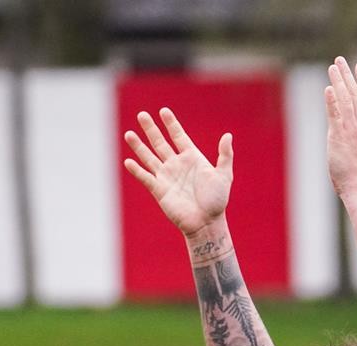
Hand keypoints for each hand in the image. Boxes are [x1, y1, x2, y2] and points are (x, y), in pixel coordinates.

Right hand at [124, 108, 232, 236]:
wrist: (206, 223)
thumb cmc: (217, 201)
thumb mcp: (224, 176)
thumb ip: (225, 155)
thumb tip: (228, 135)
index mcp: (192, 158)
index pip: (178, 136)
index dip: (171, 124)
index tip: (163, 111)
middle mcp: (177, 165)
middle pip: (160, 143)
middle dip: (151, 129)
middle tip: (142, 114)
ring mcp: (167, 177)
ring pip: (149, 157)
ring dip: (139, 146)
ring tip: (129, 134)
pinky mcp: (159, 191)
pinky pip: (146, 178)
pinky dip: (137, 170)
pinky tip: (128, 161)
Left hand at [325, 58, 356, 196]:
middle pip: (355, 93)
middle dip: (347, 74)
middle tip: (340, 60)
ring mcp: (351, 128)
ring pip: (344, 99)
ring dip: (338, 81)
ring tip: (332, 68)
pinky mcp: (338, 135)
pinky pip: (334, 113)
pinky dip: (331, 100)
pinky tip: (328, 88)